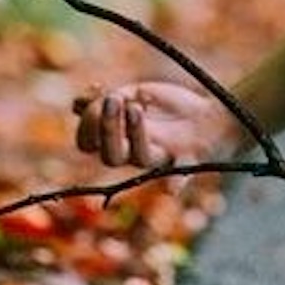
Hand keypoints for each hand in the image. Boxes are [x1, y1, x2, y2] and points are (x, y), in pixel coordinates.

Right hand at [72, 80, 244, 169]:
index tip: (98, 95)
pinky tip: (171, 189)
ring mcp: (159, 159)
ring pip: (138, 159)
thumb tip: (76, 105)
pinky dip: (175, 185)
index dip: (87, 125)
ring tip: (137, 105)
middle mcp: (134, 155)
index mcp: (116, 142)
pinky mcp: (186, 159)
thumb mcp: (134, 95)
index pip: (88, 145)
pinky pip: (180, 177)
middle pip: (109, 156)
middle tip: (116, 98)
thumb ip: (108, 101)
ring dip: (134, 132)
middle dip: (107, 126)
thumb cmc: (168, 107)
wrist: (207, 112)